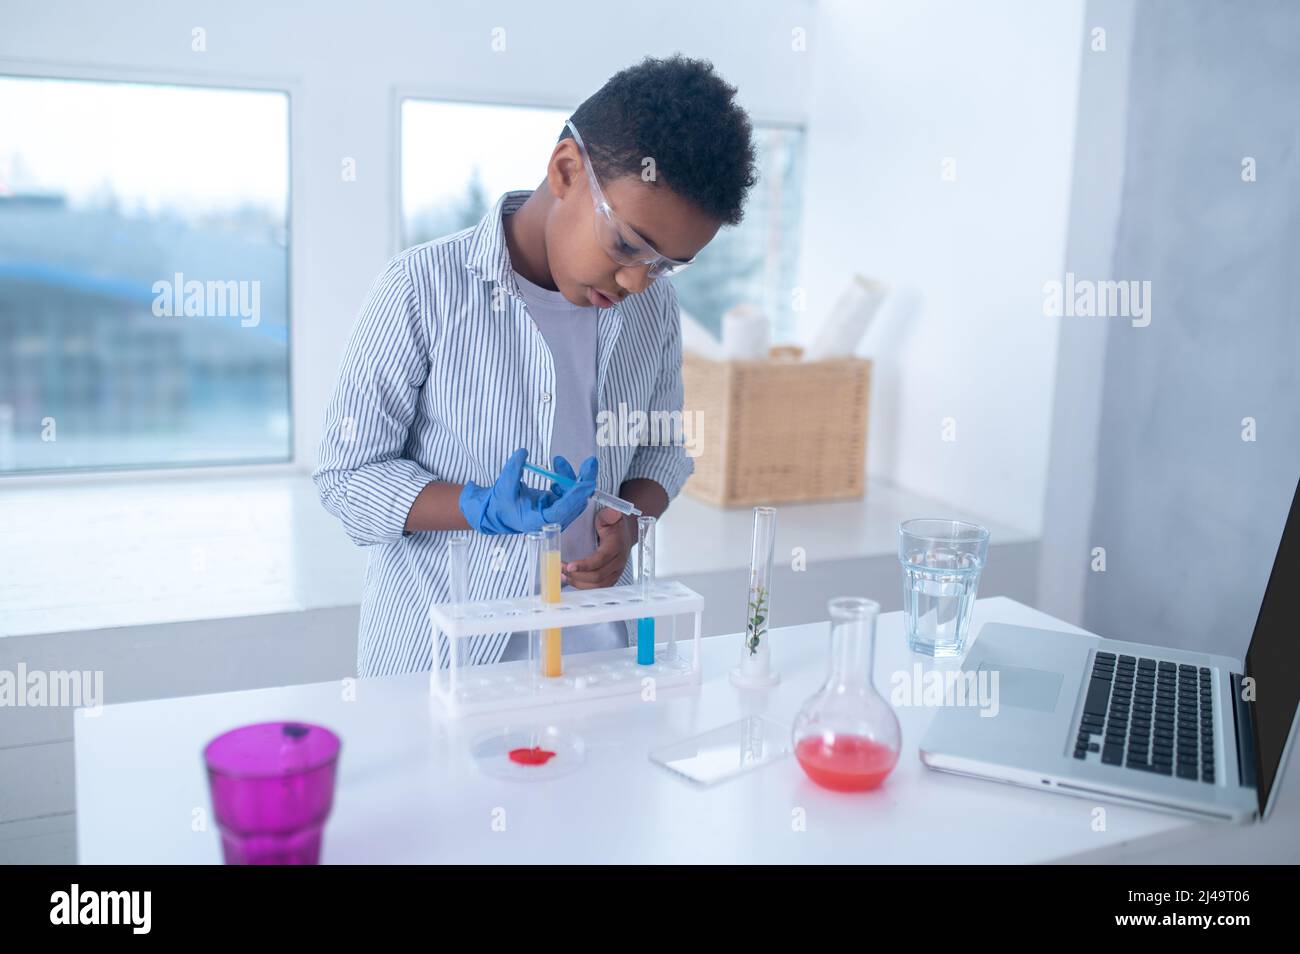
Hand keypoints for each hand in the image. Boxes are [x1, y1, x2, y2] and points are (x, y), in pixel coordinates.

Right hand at [459, 449, 595, 534]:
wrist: (500, 511)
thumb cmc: (501, 503)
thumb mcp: (503, 486)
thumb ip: (513, 470)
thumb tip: (523, 453)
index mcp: (537, 521)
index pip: (560, 511)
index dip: (573, 498)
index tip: (585, 484)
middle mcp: (551, 521)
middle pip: (575, 503)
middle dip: (583, 482)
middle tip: (590, 463)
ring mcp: (557, 514)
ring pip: (574, 496)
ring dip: (572, 477)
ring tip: (558, 461)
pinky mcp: (559, 506)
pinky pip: (570, 492)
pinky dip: (567, 479)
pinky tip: (558, 468)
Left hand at [562, 507, 634, 588]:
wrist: (625, 534)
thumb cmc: (614, 526)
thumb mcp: (611, 516)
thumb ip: (608, 515)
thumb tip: (611, 512)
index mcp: (617, 546)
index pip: (601, 559)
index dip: (585, 565)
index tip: (569, 566)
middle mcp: (618, 562)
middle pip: (598, 576)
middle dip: (577, 574)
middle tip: (561, 568)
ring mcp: (616, 572)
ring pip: (597, 585)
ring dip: (578, 582)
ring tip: (562, 575)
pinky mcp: (611, 578)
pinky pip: (598, 587)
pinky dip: (583, 586)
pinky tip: (570, 580)